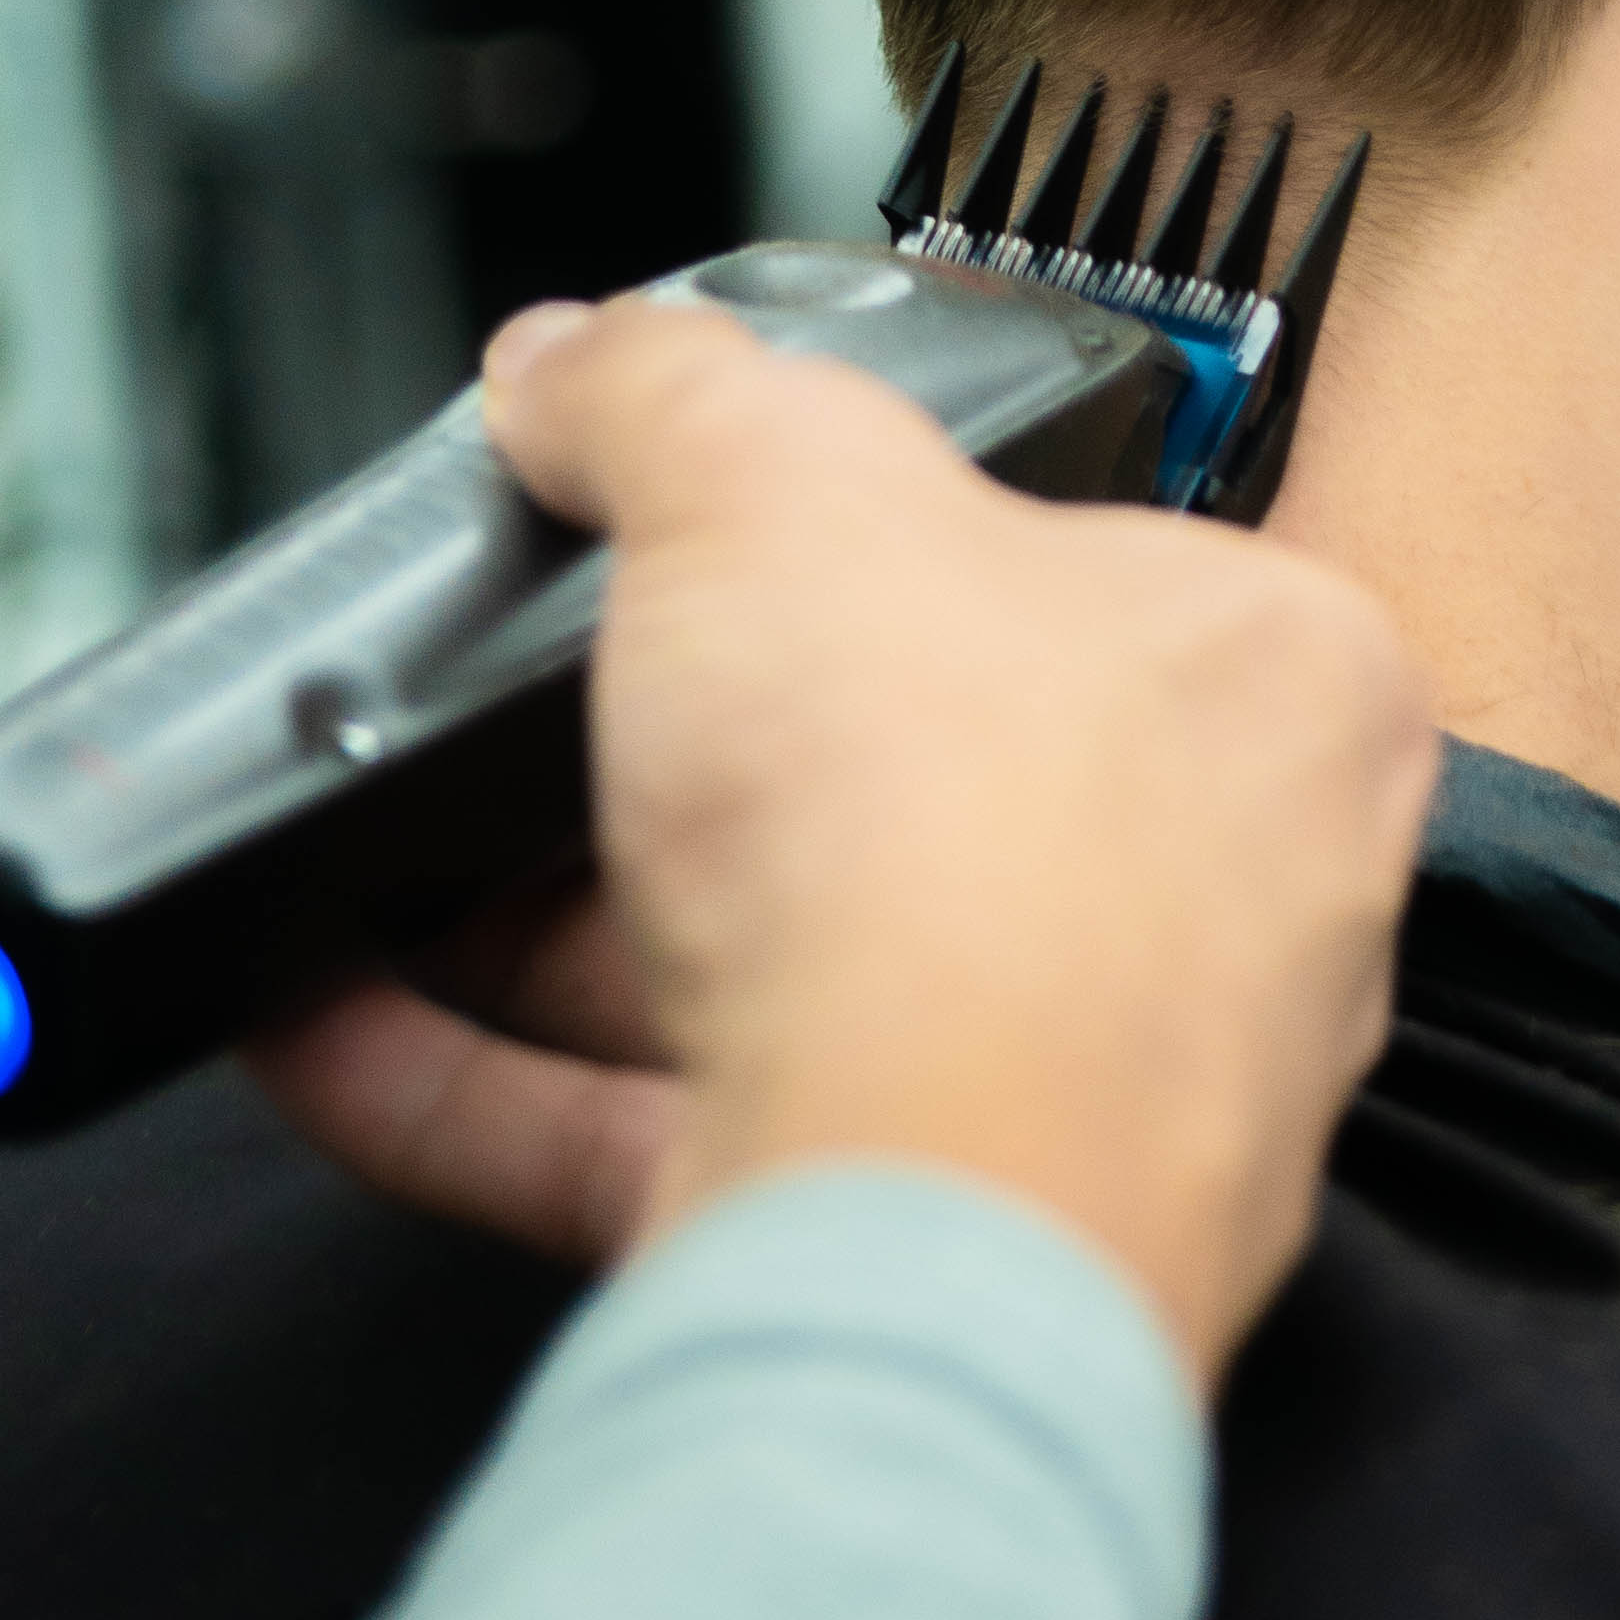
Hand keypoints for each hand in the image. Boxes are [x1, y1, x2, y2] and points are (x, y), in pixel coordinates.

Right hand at [253, 296, 1439, 1392]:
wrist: (912, 1226)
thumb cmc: (962, 851)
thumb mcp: (775, 480)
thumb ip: (669, 394)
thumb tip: (584, 363)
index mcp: (1282, 682)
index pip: (1092, 566)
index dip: (893, 540)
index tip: (724, 544)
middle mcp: (1226, 904)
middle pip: (913, 787)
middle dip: (687, 756)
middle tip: (541, 695)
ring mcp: (1082, 1103)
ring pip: (790, 977)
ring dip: (556, 926)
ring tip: (391, 854)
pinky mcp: (919, 1256)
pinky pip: (677, 1138)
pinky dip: (490, 1083)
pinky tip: (336, 1016)